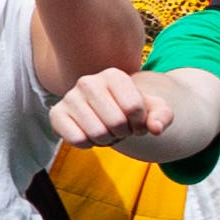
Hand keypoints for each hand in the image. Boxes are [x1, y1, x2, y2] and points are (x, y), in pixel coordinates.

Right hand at [51, 66, 188, 152]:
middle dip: (123, 133)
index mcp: (113, 75)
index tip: (136, 121)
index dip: (140, 123)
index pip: (134, 107)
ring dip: (107, 140)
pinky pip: (77, 140)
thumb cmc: (131, 109)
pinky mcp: (57, 114)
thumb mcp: (154, 109)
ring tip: (106, 130)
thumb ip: (163, 116)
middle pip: (116, 122)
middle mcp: (88, 81)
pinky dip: (89, 145)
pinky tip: (90, 134)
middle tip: (120, 128)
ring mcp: (70, 97)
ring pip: (97, 133)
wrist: (107, 110)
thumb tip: (155, 128)